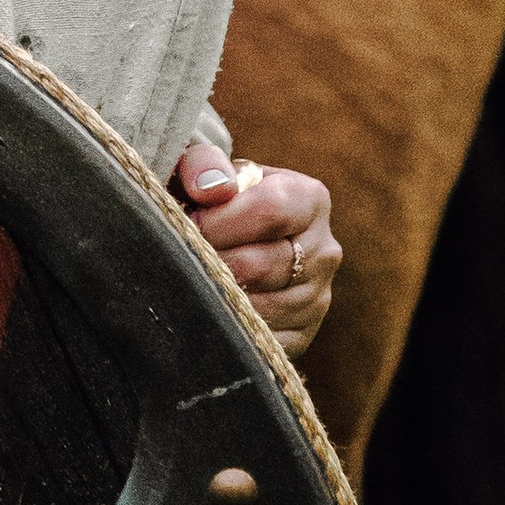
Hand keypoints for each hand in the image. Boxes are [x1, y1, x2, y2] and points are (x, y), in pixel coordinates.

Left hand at [174, 142, 338, 353]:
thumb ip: (203, 164)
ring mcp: (317, 297)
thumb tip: (211, 188)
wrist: (226, 239)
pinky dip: (228, 326)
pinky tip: (207, 304)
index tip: (187, 221)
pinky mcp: (301, 335)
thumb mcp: (204, 167)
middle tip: (180, 255)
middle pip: (260, 265)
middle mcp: (325, 250)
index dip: (219, 220)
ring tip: (189, 277)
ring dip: (215, 295)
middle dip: (210, 260)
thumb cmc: (211, 197)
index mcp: (309, 199)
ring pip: (259, 308)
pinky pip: (261, 340)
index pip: (270, 210)